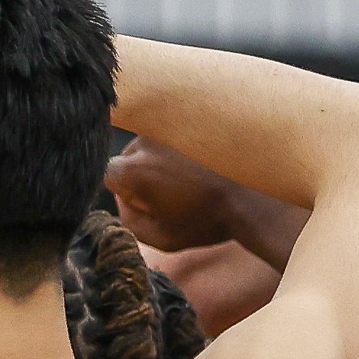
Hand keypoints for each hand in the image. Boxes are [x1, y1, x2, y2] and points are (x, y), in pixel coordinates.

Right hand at [106, 137, 239, 251]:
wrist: (250, 199)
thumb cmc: (207, 221)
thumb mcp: (161, 238)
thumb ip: (130, 221)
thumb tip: (123, 200)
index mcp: (133, 170)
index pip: (108, 175)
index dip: (125, 193)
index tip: (148, 204)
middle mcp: (145, 142)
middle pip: (128, 158)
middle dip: (141, 176)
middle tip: (171, 197)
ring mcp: (166, 128)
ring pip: (149, 147)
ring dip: (159, 163)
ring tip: (188, 182)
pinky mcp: (187, 121)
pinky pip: (171, 137)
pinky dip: (178, 152)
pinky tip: (197, 169)